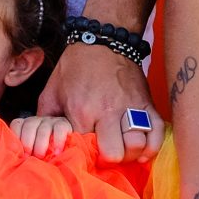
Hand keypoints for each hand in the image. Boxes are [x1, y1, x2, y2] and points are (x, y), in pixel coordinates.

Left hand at [11, 114, 75, 157]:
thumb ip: (25, 152)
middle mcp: (38, 121)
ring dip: (40, 144)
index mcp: (27, 125)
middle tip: (28, 157)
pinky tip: (57, 152)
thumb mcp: (33, 151)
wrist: (71, 130)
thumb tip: (15, 160)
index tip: (16, 152)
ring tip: (40, 156)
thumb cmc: (46, 153)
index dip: (15, 137)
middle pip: (29, 125)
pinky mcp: (65, 124)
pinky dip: (58, 140)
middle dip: (27, 142)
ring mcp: (52, 121)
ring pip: (43, 129)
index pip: (17, 124)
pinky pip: (60, 129)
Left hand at [37, 41, 161, 162]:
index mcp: (82, 111)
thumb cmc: (75, 65)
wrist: (103, 40)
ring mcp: (130, 107)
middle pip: (115, 153)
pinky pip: (157, 132)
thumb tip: (41, 138)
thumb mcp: (52, 89)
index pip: (86, 149)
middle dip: (109, 158)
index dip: (85, 154)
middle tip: (105, 152)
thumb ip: (45, 116)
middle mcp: (108, 112)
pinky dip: (152, 146)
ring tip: (121, 149)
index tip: (84, 152)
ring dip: (130, 153)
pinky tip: (141, 149)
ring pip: (137, 145)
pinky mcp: (147, 103)